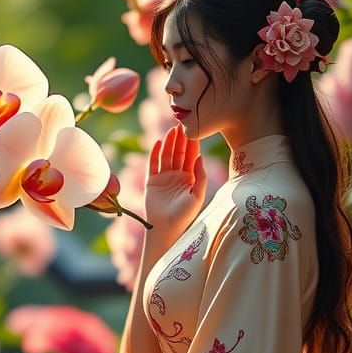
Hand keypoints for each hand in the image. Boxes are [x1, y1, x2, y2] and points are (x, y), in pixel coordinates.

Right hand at [144, 123, 206, 246]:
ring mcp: (164, 177)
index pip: (191, 157)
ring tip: (171, 130)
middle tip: (182, 124)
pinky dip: (154, 153)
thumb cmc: (184, 215)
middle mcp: (177, 175)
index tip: (194, 130)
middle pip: (179, 153)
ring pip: (166, 156)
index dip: (192, 144)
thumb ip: (200, 177)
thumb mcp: (197, 196)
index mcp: (190, 178)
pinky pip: (152, 164)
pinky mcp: (151, 181)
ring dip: (169, 143)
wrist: (165, 228)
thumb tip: (200, 156)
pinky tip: (158, 143)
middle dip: (180, 139)